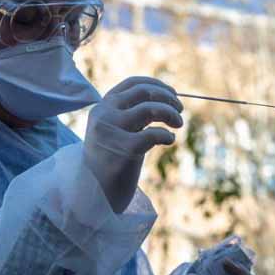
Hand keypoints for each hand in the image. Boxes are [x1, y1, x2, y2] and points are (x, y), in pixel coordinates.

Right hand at [83, 76, 182, 213]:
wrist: (94, 191)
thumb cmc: (111, 160)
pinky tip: (169, 140)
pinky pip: (154, 134)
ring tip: (178, 125)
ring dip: (171, 114)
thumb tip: (166, 98)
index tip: (172, 93)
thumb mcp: (118, 130)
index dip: (157, 85)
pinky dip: (167, 134)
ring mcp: (112, 130)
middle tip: (180, 110)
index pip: (132, 83)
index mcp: (103, 107)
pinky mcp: (123, 149)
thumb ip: (132, 114)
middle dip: (168, 98)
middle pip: (144, 93)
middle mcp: (104, 114)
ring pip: (150, 109)